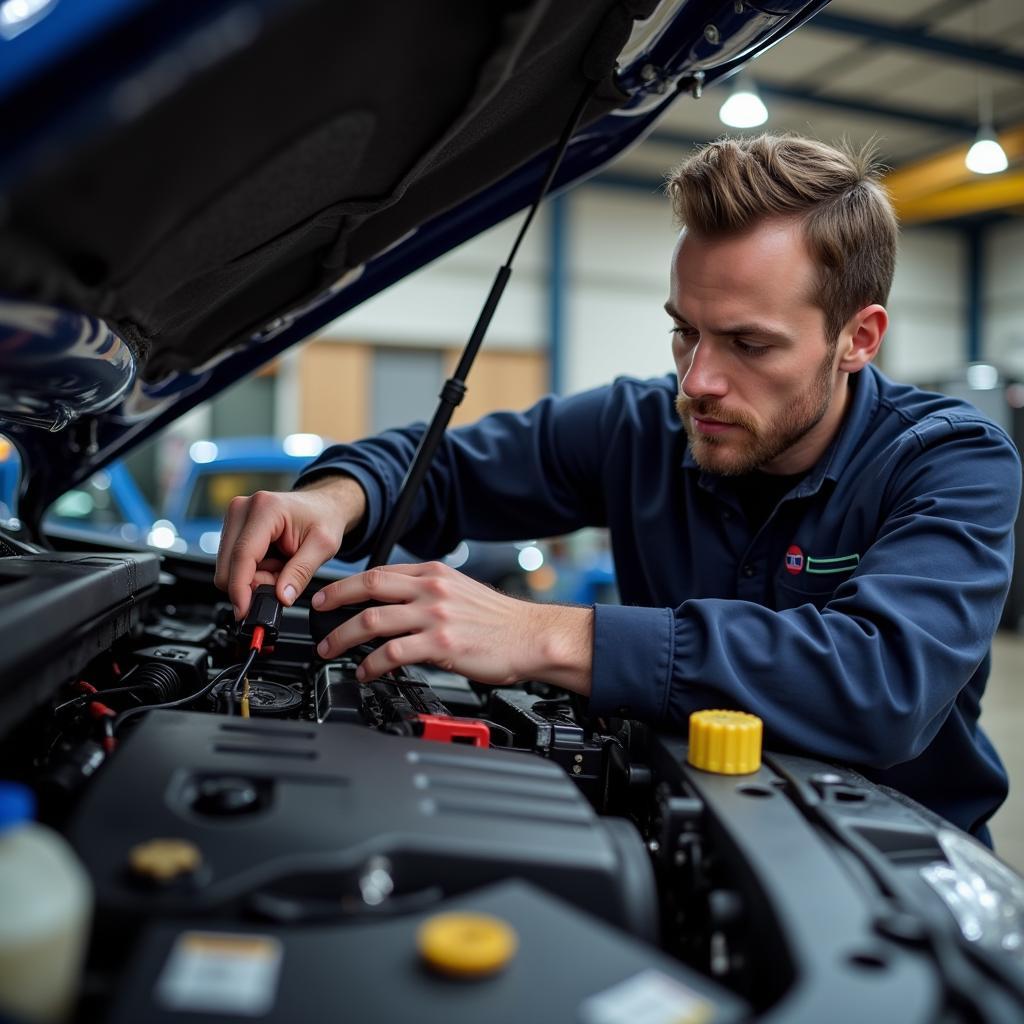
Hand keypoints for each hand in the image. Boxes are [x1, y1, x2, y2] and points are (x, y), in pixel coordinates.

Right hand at [214, 475, 365, 617]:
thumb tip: (282, 597)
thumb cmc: (324, 518)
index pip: (242, 555)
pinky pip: (233, 564)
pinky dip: (253, 572)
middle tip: (283, 583)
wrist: (323, 505)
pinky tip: (272, 563)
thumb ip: (301, 573)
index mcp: (266, 508)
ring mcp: (235, 517)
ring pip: (229, 568)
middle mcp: (243, 509)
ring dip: (254, 579)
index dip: (240, 588)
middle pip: (228, 565)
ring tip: (281, 568)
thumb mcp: (323, 547)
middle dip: (253, 585)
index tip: (244, 611)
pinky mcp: (233, 528)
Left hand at [312, 561, 593, 693]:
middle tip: (316, 614)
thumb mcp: (462, 592)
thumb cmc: (501, 622)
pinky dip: (371, 664)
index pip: (381, 572)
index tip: (329, 594)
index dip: (348, 583)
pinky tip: (365, 672)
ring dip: (344, 637)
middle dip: (334, 600)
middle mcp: (432, 589)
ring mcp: (435, 615)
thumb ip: (429, 593)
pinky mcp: (440, 643)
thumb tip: (398, 605)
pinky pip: (392, 652)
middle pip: (368, 587)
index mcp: (435, 573)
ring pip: (373, 620)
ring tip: (330, 650)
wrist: (532, 637)